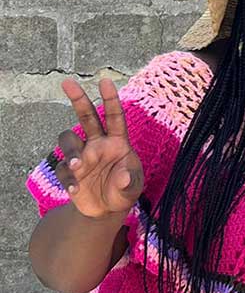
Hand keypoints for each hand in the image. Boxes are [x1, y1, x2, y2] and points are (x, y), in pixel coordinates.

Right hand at [55, 78, 143, 219]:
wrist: (107, 211)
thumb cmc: (124, 191)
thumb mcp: (133, 188)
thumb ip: (130, 182)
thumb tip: (123, 177)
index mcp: (116, 141)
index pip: (114, 117)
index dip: (110, 99)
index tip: (105, 81)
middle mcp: (97, 143)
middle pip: (86, 116)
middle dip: (78, 98)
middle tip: (67, 82)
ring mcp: (81, 156)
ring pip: (68, 140)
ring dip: (70, 151)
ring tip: (77, 167)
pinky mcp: (69, 173)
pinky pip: (62, 170)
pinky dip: (67, 179)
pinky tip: (75, 190)